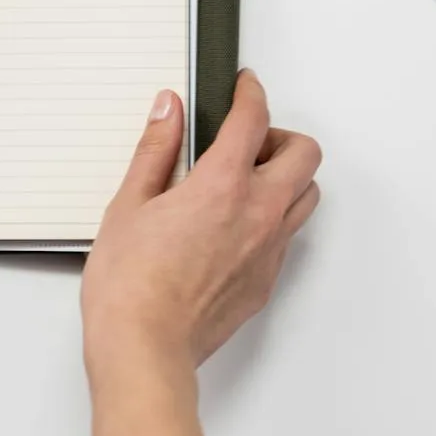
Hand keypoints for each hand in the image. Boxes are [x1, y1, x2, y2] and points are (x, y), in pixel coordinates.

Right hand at [81, 71, 320, 383]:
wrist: (145, 349)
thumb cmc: (129, 285)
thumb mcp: (128, 204)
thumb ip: (155, 150)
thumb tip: (169, 110)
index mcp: (222, 186)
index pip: (253, 119)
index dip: (251, 93)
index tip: (244, 86)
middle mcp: (257, 214)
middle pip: (304, 153)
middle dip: (279, 135)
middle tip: (245, 140)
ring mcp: (268, 250)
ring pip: (307, 195)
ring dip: (287, 176)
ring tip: (246, 181)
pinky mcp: (267, 281)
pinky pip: (288, 236)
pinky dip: (273, 217)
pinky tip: (235, 225)